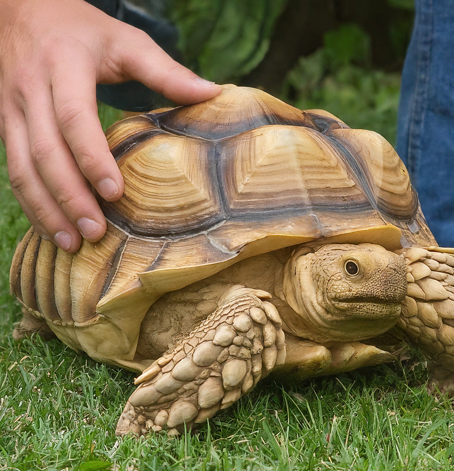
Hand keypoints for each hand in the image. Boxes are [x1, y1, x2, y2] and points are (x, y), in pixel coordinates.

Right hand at [0, 0, 220, 251]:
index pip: (74, 118)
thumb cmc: (83, 30)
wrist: (22, 7)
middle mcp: (31, 90)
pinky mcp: (6, 126)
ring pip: (22, 168)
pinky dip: (32, 204)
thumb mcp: (125, 41)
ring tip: (73, 244)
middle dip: (70, 198)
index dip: (93, 158)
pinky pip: (14, 170)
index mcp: (64, 66)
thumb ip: (166, 70)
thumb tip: (213, 93)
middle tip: (96, 233)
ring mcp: (12, 111)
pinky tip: (52, 229)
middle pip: (46, 152)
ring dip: (47, 210)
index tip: (116, 194)